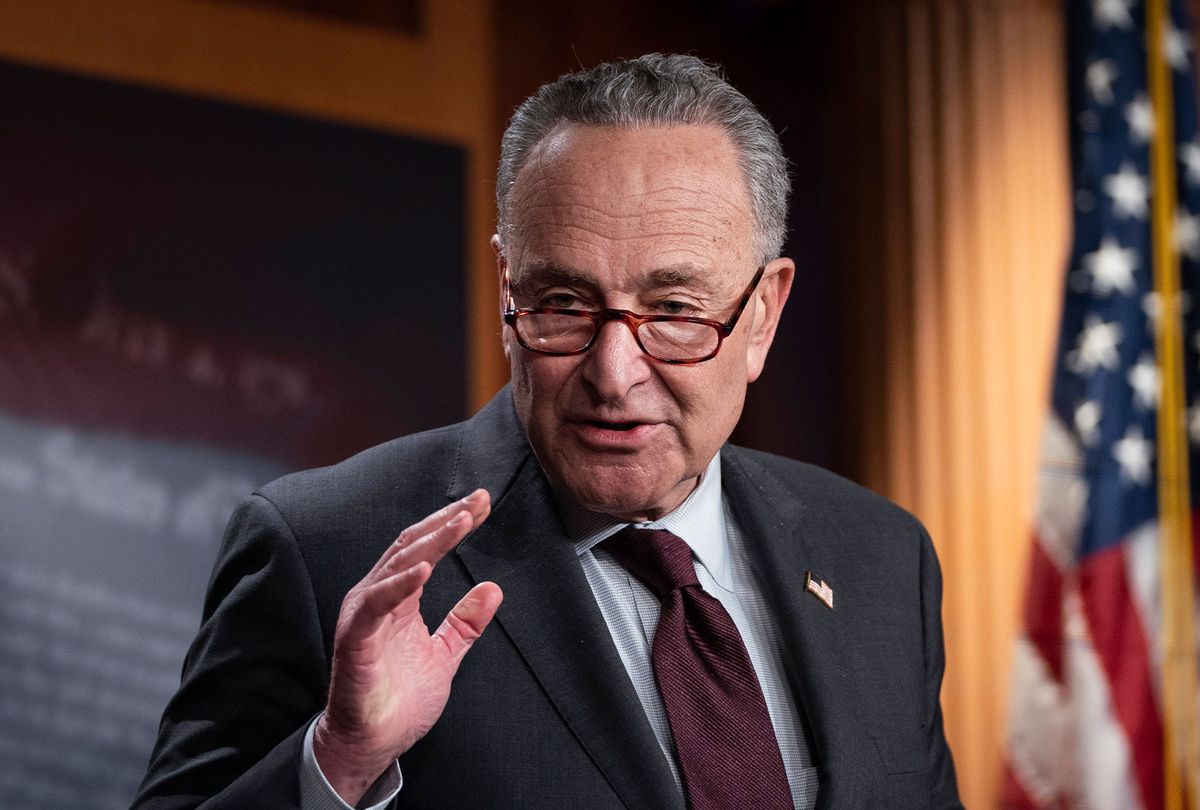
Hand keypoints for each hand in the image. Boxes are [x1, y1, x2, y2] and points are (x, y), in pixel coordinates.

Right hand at [312, 489, 502, 804]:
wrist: (372, 743)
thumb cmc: (399, 701)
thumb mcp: (445, 655)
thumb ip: (465, 622)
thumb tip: (492, 589)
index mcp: (397, 598)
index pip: (426, 548)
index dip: (453, 524)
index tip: (483, 505)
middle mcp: (378, 597)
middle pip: (412, 546)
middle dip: (446, 520)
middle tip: (477, 501)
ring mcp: (364, 615)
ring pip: (397, 565)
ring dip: (431, 541)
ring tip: (460, 522)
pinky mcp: (356, 638)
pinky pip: (377, 604)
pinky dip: (400, 583)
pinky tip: (425, 569)